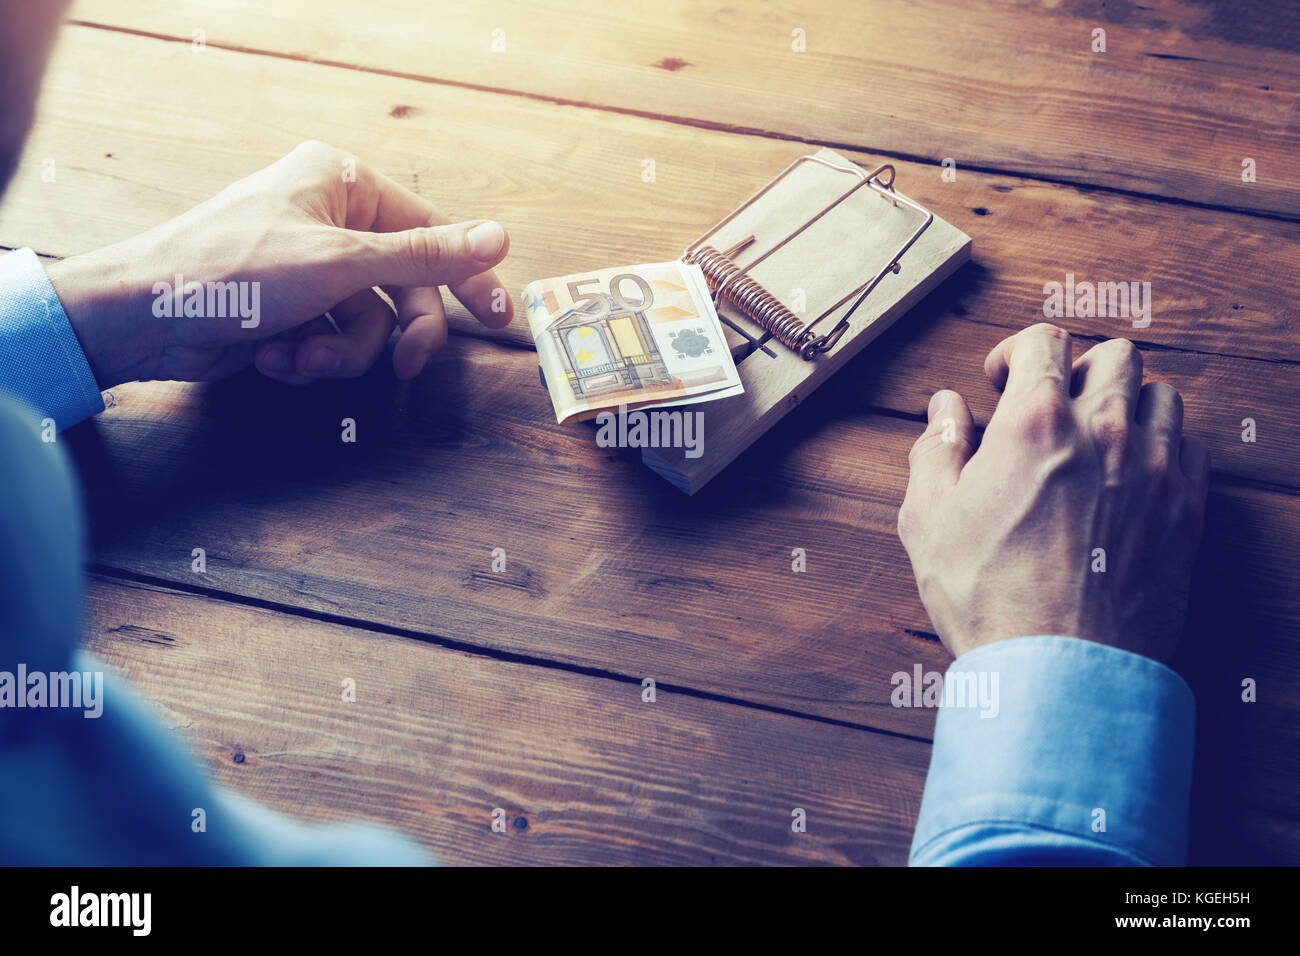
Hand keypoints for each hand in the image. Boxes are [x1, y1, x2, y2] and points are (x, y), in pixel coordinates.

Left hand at [45, 140, 512, 387]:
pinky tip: (272, 357)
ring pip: (368, 322)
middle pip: (401, 285)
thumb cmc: (232, 270)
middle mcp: (329, 216)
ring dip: (338, 352)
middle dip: (392, 333)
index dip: (467, 277)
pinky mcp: (289, 306)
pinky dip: (308, 356)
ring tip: (298, 356)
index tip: (498, 318)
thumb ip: (425, 255)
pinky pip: (332, 338)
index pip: (429, 229)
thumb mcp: (341, 264)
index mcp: (342, 181)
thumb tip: (499, 237)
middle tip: (408, 367)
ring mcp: (308, 264)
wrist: (141, 319)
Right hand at [897, 323, 1210, 662]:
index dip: (1017, 351)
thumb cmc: (986, 597)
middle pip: (1114, 357)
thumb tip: (946, 408)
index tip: (1000, 380)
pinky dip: (1165, 448)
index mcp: (1035, 422)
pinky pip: (1191, 449)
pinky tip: (1133, 476)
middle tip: (1052, 407)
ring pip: (1162, 396)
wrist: (1059, 671)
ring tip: (1098, 439)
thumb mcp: (928, 519)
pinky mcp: (1186, 512)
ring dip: (1127, 404)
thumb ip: (936, 448)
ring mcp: (1154, 470)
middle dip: (1077, 370)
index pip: (1044, 341)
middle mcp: (1104, 431)